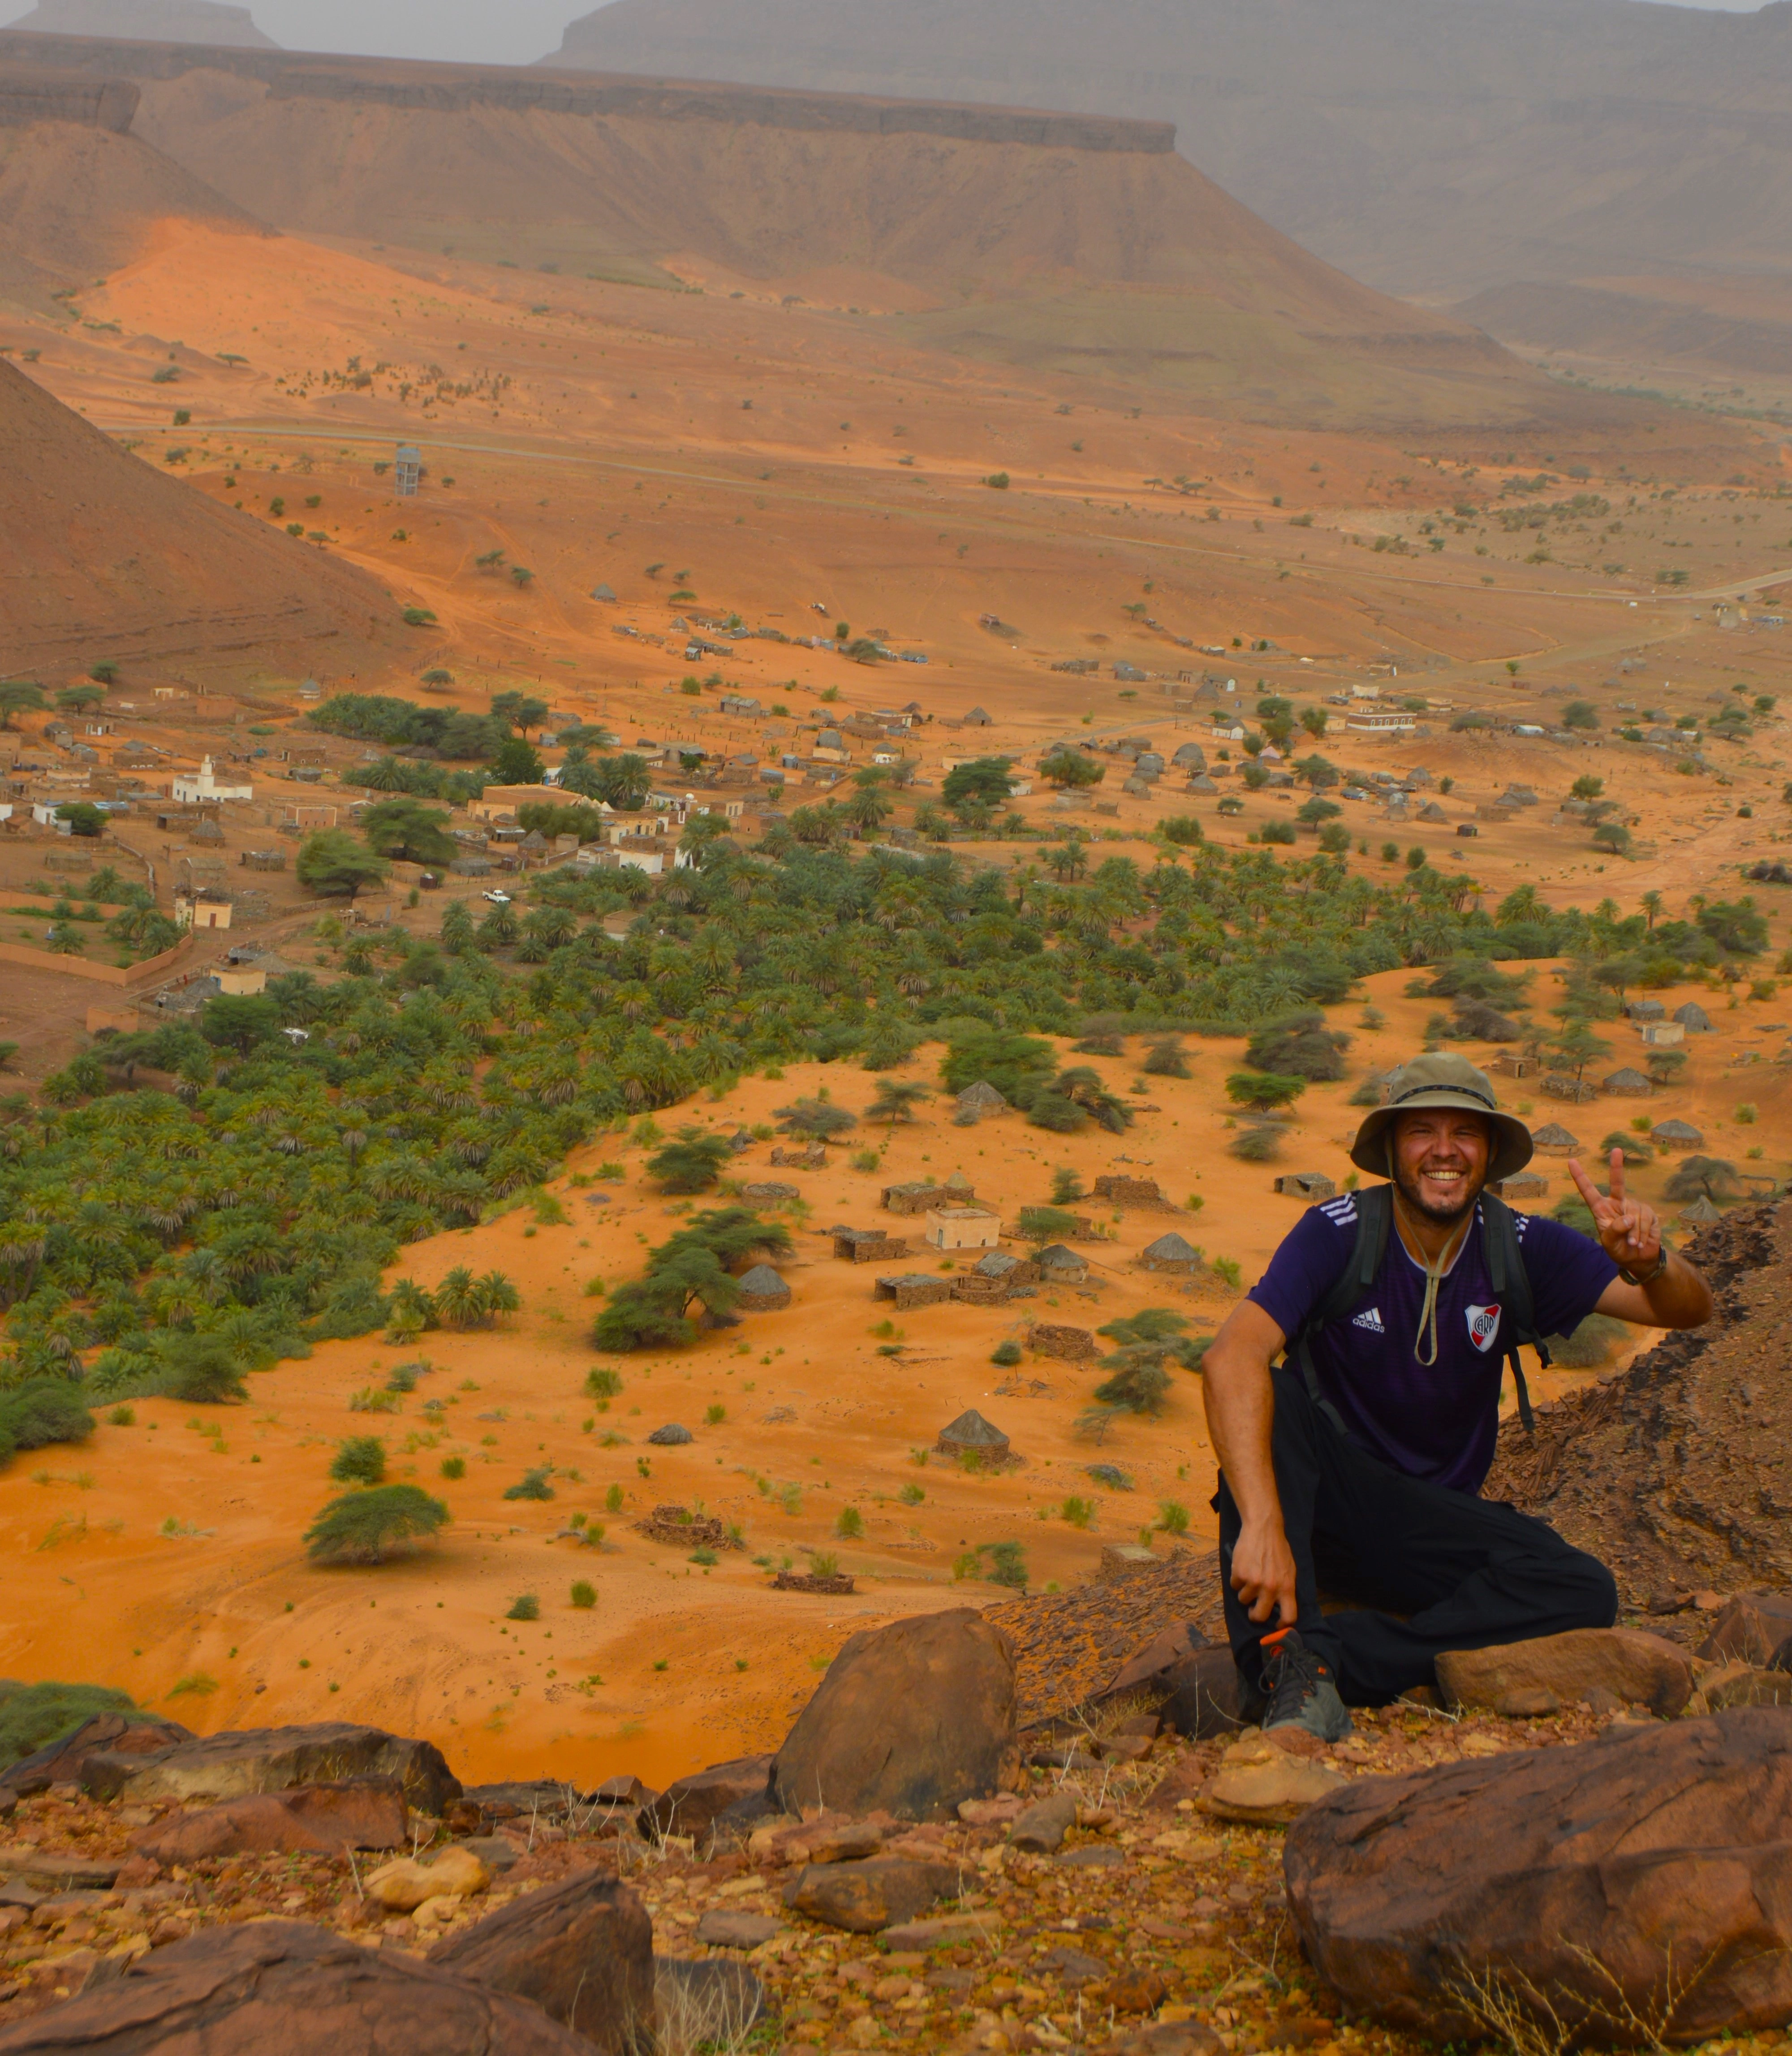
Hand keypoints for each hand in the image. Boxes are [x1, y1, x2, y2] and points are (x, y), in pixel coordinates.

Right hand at [1230, 1516, 1298, 1627]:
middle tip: (1253, 1610)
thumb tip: (1280, 1607)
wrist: (1263, 1528)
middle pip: (1260, 1616)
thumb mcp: (1289, 1569)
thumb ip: (1285, 1588)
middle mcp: (1271, 1588)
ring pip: (1243, 1600)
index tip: (1276, 1625)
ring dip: (1244, 1592)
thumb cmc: (1278, 1549)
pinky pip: (1234, 1585)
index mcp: (1287, 1588)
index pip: (1289, 1616)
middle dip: (1254, 1615)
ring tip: (1248, 1577)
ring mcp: (1254, 1582)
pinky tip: (1242, 1568)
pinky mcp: (1239, 1574)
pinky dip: (1236, 1579)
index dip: (1282, 1626)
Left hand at [1569, 1149, 1662, 1274]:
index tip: (1571, 1161)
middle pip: (1617, 1183)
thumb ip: (1614, 1231)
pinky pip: (1645, 1219)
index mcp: (1601, 1209)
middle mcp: (1616, 1203)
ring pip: (1634, 1213)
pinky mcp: (1648, 1212)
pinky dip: (1643, 1233)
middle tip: (1617, 1150)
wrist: (1638, 1258)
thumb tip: (1628, 1218)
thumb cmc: (1619, 1249)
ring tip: (1632, 1243)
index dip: (1580, 1177)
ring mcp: (1633, 1206)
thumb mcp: (1610, 1244)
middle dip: (1617, 1166)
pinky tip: (1641, 1241)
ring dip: (1634, 1233)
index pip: (1588, 1192)